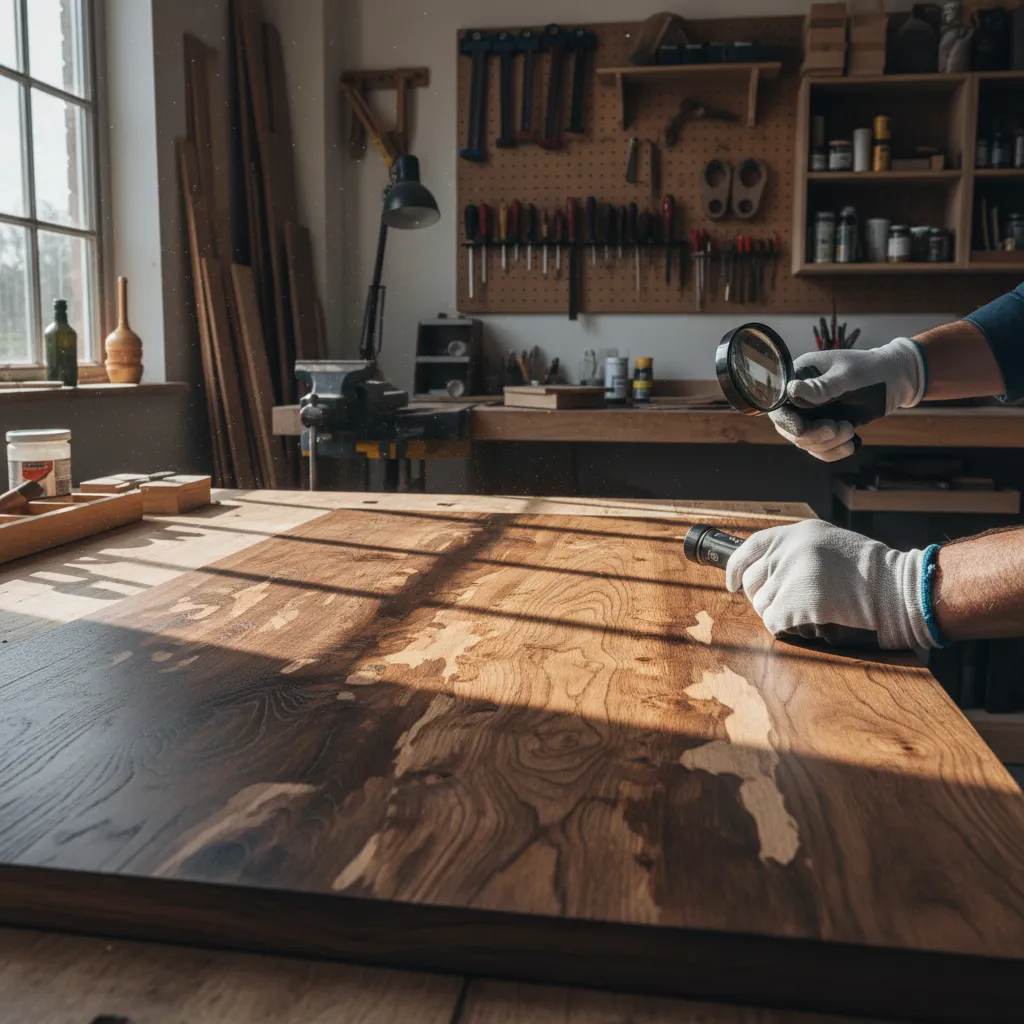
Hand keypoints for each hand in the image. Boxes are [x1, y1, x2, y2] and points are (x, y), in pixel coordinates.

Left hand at [725, 520, 941, 649]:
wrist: (900, 591)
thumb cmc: (872, 574)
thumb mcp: (830, 544)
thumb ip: (797, 550)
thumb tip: (766, 569)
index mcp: (798, 533)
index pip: (750, 547)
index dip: (736, 568)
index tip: (731, 583)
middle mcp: (791, 550)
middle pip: (753, 581)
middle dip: (764, 598)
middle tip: (788, 605)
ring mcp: (793, 575)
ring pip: (763, 605)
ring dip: (781, 614)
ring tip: (810, 612)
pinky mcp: (797, 602)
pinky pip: (774, 622)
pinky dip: (786, 628)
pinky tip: (809, 623)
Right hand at [769, 337, 925, 461]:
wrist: (896, 379)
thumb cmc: (871, 370)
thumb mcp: (847, 376)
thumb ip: (820, 387)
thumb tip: (791, 391)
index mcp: (798, 377)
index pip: (778, 404)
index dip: (785, 419)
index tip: (801, 429)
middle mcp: (799, 397)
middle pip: (788, 428)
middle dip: (812, 435)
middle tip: (838, 429)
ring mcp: (811, 414)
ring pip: (804, 442)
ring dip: (827, 444)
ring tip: (850, 431)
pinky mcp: (825, 427)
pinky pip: (819, 449)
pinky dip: (834, 452)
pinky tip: (853, 444)